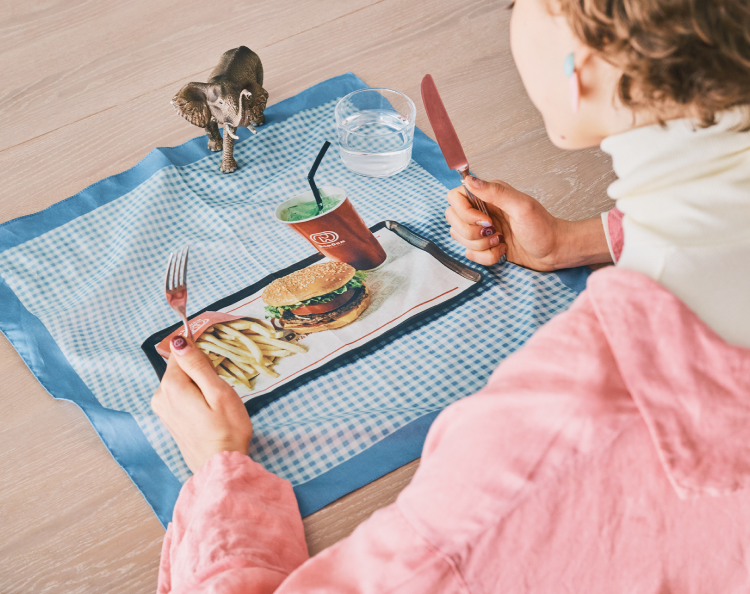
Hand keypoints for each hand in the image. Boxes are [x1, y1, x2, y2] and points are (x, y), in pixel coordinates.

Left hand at [151, 336, 253, 473]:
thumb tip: (180, 341)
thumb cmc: (227, 428)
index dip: (201, 357)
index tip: (215, 371)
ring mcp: (162, 409)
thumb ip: (198, 364)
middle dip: (200, 373)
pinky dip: (194, 398)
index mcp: (171, 385)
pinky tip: (207, 413)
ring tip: (214, 404)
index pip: (181, 353)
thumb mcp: (218, 391)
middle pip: (180, 368)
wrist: (220, 465)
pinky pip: (180, 396)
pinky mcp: (168, 420)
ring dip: (198, 386)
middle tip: (219, 391)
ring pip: (181, 383)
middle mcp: (160, 395)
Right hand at [446, 176, 564, 270]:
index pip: (455, 197)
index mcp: (488, 195)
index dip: (463, 212)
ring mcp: (481, 229)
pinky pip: (470, 254)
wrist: (554, 251)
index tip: (484, 221)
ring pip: (459, 238)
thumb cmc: (543, 228)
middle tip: (494, 233)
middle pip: (453, 219)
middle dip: (471, 232)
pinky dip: (486, 257)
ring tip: (500, 242)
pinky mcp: (484, 246)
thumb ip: (495, 192)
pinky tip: (502, 251)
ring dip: (480, 246)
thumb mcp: (521, 206)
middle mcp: (481, 210)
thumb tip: (469, 179)